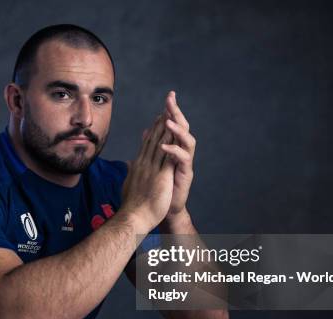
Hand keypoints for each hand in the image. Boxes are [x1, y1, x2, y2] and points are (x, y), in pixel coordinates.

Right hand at [120, 113, 173, 232]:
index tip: (160, 116)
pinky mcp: (161, 176)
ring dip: (168, 126)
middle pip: (154, 137)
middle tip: (167, 105)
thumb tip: (130, 164)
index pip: (147, 143)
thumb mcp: (130, 183)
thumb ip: (131, 171)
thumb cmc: (131, 205)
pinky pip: (168, 155)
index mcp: (138, 165)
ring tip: (173, 112)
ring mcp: (152, 168)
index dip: (155, 128)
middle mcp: (144, 163)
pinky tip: (177, 132)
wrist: (133, 217)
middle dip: (162, 120)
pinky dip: (172, 142)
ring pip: (161, 142)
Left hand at [160, 91, 195, 223]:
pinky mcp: (185, 174)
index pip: (173, 126)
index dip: (171, 112)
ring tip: (168, 122)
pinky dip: (174, 152)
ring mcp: (185, 163)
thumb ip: (150, 147)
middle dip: (177, 113)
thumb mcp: (153, 163)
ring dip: (177, 130)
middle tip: (171, 100)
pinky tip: (165, 147)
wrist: (164, 208)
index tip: (168, 98)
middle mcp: (181, 153)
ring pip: (187, 141)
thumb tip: (145, 133)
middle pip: (182, 128)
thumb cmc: (160, 186)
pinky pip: (183, 160)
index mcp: (173, 149)